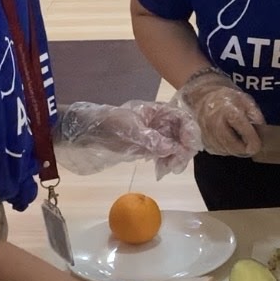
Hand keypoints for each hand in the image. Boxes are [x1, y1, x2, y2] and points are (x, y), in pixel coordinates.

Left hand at [55, 101, 201, 177]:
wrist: (90, 132)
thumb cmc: (110, 124)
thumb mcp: (131, 131)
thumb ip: (152, 139)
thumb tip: (172, 148)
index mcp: (159, 111)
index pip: (183, 119)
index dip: (189, 133)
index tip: (188, 150)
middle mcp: (161, 121)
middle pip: (182, 134)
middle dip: (183, 150)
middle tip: (176, 166)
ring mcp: (156, 134)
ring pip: (176, 146)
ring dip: (175, 158)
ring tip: (167, 170)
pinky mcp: (150, 146)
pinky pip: (165, 154)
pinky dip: (166, 162)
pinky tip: (161, 169)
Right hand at [177, 70, 264, 156]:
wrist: (205, 97)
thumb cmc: (227, 99)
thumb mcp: (245, 100)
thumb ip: (254, 114)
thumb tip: (261, 128)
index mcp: (227, 109)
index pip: (240, 126)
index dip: (250, 138)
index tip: (258, 146)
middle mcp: (214, 121)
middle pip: (230, 142)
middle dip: (243, 149)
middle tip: (251, 149)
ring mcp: (207, 131)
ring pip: (223, 149)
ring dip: (235, 150)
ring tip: (242, 145)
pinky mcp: (203, 138)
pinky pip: (216, 150)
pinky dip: (226, 150)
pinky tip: (230, 144)